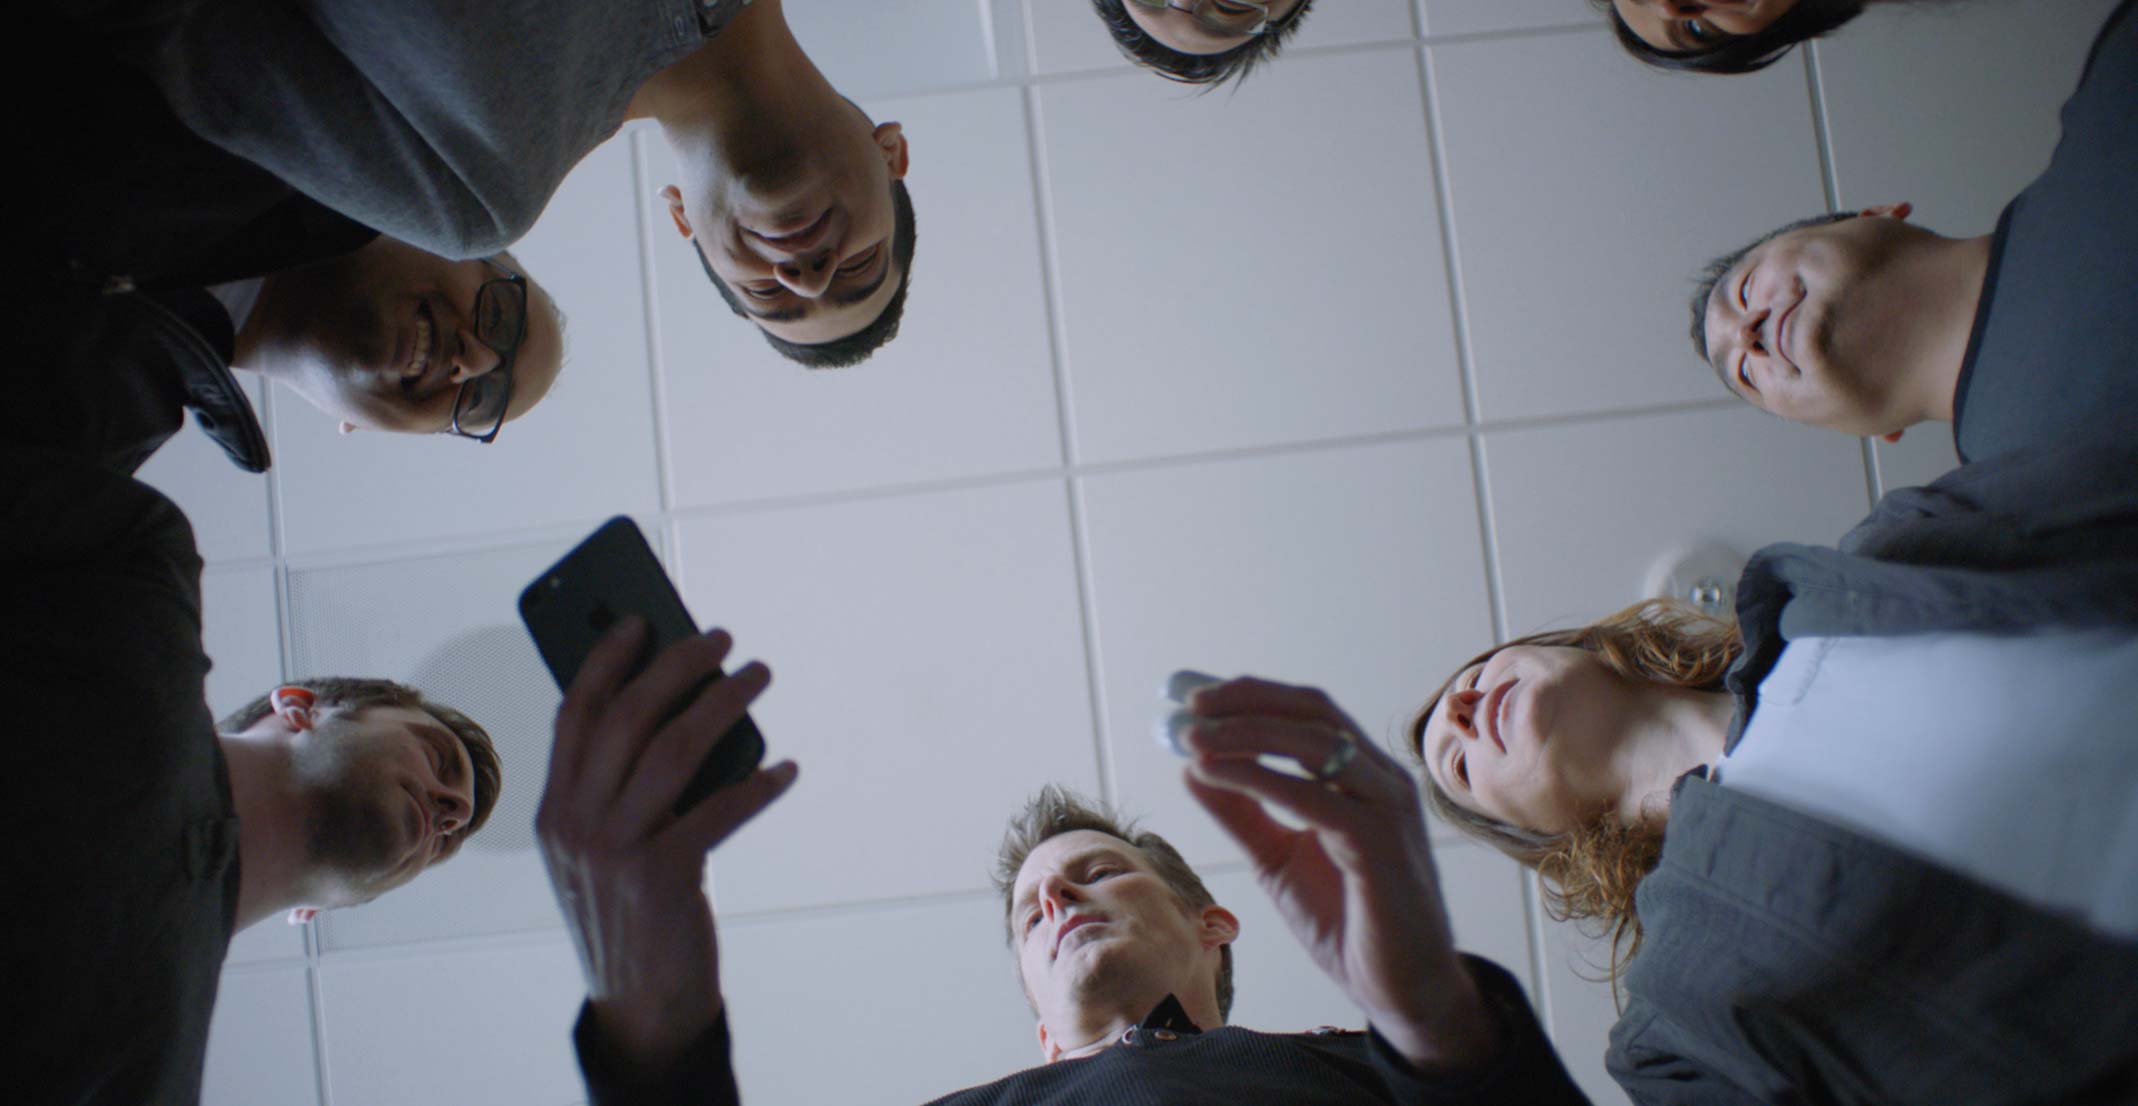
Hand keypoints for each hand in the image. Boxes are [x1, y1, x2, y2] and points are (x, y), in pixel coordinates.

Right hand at [536, 619, 797, 1070]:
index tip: (640, 620)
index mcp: (554, 808)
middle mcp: (575, 823)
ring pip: (673, 750)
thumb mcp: (603, 846)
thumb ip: (619, 785)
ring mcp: (615, 850)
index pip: (575, 713)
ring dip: (723, 704)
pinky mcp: (661, 877)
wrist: (639, 1001)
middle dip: (677, 666)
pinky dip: (757, 784)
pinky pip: (718, 810)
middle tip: (722, 638)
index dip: (607, 660)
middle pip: (627, 718)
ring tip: (758, 675)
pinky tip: (785, 769)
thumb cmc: (631, 908)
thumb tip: (684, 708)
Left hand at [1178, 676, 1496, 1071]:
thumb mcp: (1277, 859)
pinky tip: (1217, 774)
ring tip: (1193, 738)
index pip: (1307, 712)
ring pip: (1314, 743)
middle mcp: (1382, 779)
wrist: (1401, 989)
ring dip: (1246, 731)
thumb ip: (1241, 813)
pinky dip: (1259, 778)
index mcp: (1363, 775)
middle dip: (1244, 701)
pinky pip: (1315, 798)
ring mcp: (1387, 807)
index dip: (1249, 696)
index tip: (1191, 698)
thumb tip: (1192, 767)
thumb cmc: (1348, 920)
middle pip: (1312, 712)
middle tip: (1187, 707)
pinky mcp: (1382, 844)